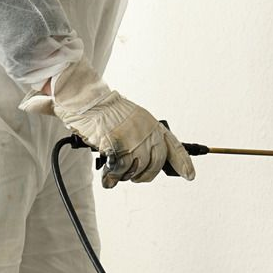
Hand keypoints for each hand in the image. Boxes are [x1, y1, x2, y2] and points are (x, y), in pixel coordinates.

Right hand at [20, 58, 195, 188]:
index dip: (183, 163)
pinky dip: (112, 176)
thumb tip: (134, 161)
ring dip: (124, 175)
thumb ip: (136, 139)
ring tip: (114, 170)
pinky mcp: (117, 143)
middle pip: (155, 164)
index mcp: (151, 123)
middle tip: (131, 176)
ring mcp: (133, 136)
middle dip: (143, 175)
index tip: (190, 176)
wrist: (82, 96)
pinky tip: (107, 176)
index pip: (173, 145)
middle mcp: (146, 129)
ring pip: (136, 169)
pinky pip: (120, 169)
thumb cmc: (100, 109)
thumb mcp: (126, 120)